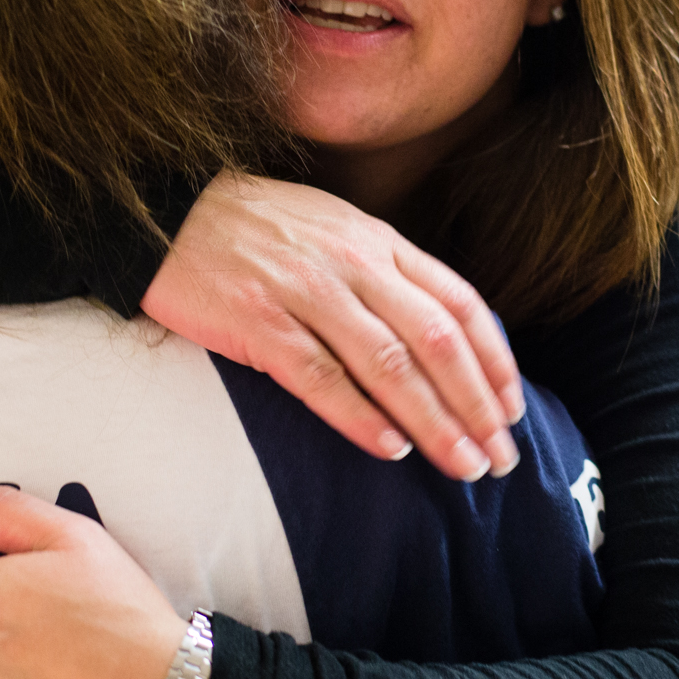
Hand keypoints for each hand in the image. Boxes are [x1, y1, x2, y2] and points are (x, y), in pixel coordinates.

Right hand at [143, 172, 524, 481]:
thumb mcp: (334, 230)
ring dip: (434, 422)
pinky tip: (390, 449)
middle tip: (499, 458)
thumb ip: (384, 274)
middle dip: (476, 405)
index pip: (458, 303)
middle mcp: (353, 263)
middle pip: (436, 341)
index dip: (494, 361)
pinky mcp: (258, 321)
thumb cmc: (256, 230)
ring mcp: (306, 291)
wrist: (166, 213)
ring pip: (390, 364)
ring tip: (461, 465)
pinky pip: (321, 378)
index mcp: (378, 241)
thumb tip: (437, 338)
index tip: (513, 410)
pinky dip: (361, 417)